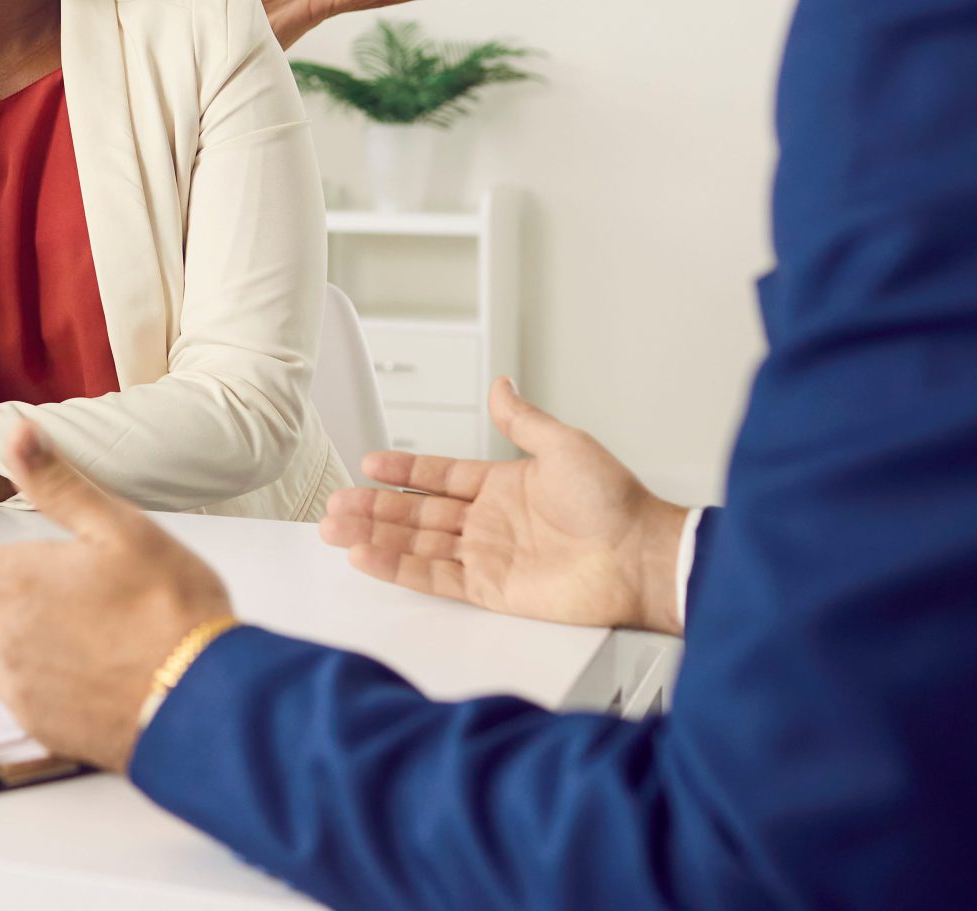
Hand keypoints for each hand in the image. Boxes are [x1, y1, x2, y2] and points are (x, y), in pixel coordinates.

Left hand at [0, 422, 231, 771]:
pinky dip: (16, 674)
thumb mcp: (119, 527)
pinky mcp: (40, 726)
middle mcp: (1, 640)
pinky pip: (6, 696)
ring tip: (30, 619)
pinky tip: (59, 663)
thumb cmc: (169, 608)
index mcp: (10, 585)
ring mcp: (18, 689)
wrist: (203, 699)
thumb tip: (18, 433)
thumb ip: (57, 483)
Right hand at [319, 377, 687, 634]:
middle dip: (372, 508)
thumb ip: (522, 420)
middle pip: (415, 513)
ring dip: (374, 536)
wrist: (641, 556)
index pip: (438, 477)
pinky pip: (433, 577)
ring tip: (336, 529)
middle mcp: (489, 522)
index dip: (402, 471)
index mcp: (502, 486)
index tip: (369, 465)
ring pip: (415, 543)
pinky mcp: (490, 590)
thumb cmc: (615, 502)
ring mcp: (487, 557)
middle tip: (335, 504)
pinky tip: (368, 557)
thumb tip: (501, 386)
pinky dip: (397, 568)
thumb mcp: (564, 444)